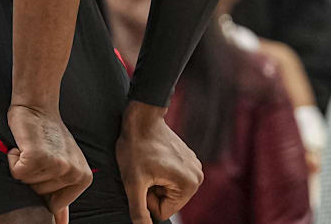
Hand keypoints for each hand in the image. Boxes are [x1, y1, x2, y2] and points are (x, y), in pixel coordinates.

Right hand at [7, 104, 92, 223]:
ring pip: (26, 185)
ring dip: (23, 166)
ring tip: (33, 148)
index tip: (46, 167)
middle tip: (39, 155)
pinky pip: (17, 172)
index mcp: (84, 178)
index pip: (53, 207)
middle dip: (32, 178)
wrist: (38, 107)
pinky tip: (24, 145)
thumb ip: (61, 197)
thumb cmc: (48, 137)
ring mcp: (58, 166)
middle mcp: (74, 174)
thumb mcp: (63, 166)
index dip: (41, 189)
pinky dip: (13, 158)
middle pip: (38, 197)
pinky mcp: (38, 157)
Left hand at [116, 101, 202, 223]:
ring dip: (156, 183)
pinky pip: (172, 180)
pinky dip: (160, 174)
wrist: (141, 118)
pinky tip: (154, 159)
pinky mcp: (189, 161)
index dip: (147, 200)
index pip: (163, 212)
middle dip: (153, 192)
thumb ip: (139, 211)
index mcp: (189, 184)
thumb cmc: (136, 148)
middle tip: (145, 172)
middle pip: (168, 203)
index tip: (143, 179)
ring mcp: (195, 167)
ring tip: (149, 165)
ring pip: (169, 192)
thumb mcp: (133, 183)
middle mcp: (198, 177)